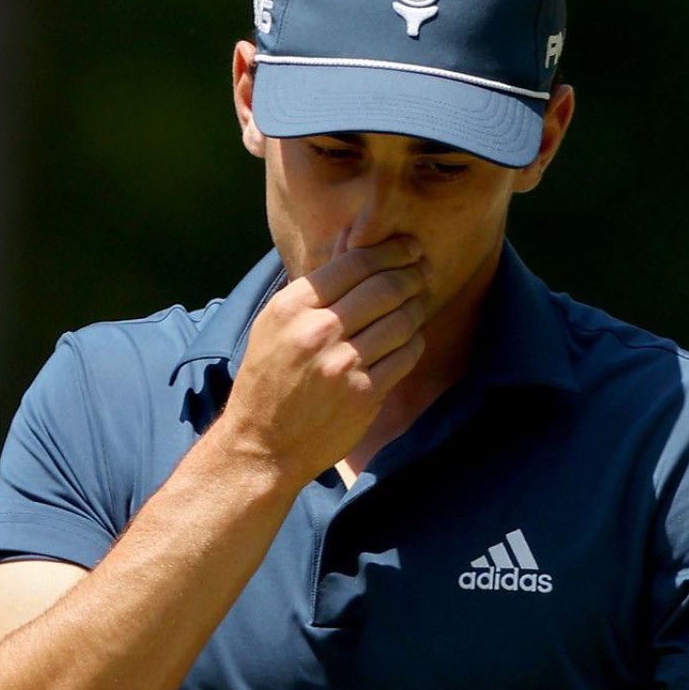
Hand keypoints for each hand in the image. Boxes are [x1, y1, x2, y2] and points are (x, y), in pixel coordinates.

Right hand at [220, 230, 427, 481]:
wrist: (264, 444)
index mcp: (292, 308)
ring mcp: (344, 363)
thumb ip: (314, 290)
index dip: (390, 251)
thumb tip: (353, 245)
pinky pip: (406, 355)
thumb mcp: (275, 325)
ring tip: (420, 301)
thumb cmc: (269, 379)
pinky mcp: (365, 393)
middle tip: (424, 269)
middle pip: (384, 288)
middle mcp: (318, 331)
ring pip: (401, 320)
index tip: (408, 247)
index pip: (354, 264)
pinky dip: (414, 342)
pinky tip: (410, 338)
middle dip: (412, 274)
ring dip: (417, 307)